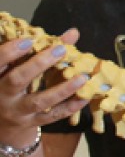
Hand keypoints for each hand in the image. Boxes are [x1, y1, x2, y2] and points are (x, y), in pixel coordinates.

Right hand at [0, 28, 88, 145]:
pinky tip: (85, 97)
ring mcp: (17, 111)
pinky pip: (52, 116)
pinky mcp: (31, 122)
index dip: (10, 52)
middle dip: (37, 65)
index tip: (30, 40)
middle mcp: (2, 95)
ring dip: (62, 89)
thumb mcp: (17, 67)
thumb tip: (73, 33)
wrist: (2, 123)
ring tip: (82, 77)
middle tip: (61, 50)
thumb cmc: (11, 84)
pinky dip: (70, 107)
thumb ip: (40, 49)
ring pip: (38, 101)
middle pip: (16, 80)